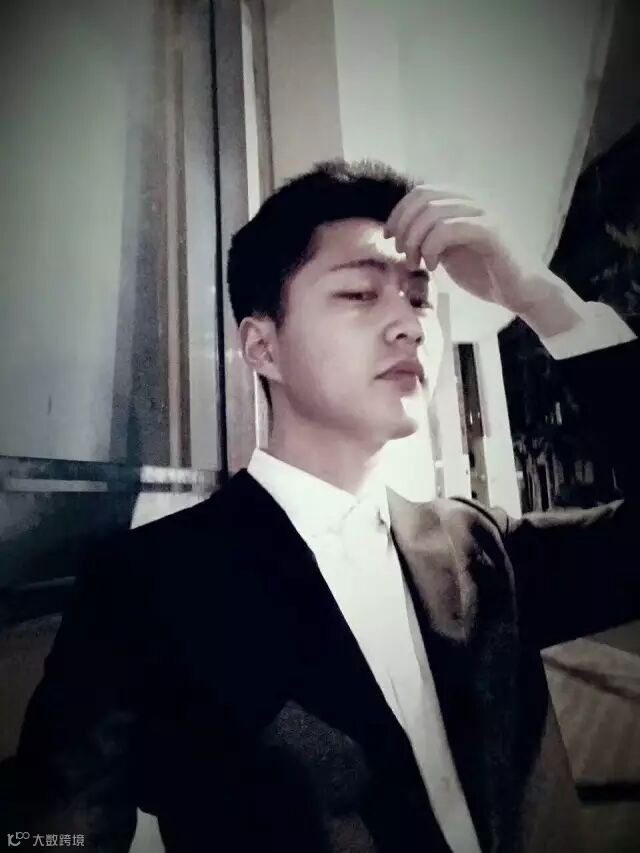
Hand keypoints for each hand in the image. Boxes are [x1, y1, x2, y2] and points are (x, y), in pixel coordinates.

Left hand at [385, 186, 556, 316]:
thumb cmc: (485, 273)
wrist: (520, 291)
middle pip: (423, 198)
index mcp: (462, 202)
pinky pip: (449, 228)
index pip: (421, 192)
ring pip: (433, 213)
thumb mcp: (448, 250)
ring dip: (415, 240)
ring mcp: (483, 213)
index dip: (399, 213)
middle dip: (404, 227)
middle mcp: (473, 201)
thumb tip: (399, 233)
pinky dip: (432, 247)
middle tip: (402, 253)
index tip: (389, 238)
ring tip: (417, 264)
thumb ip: (429, 236)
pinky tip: (433, 266)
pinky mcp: (490, 231)